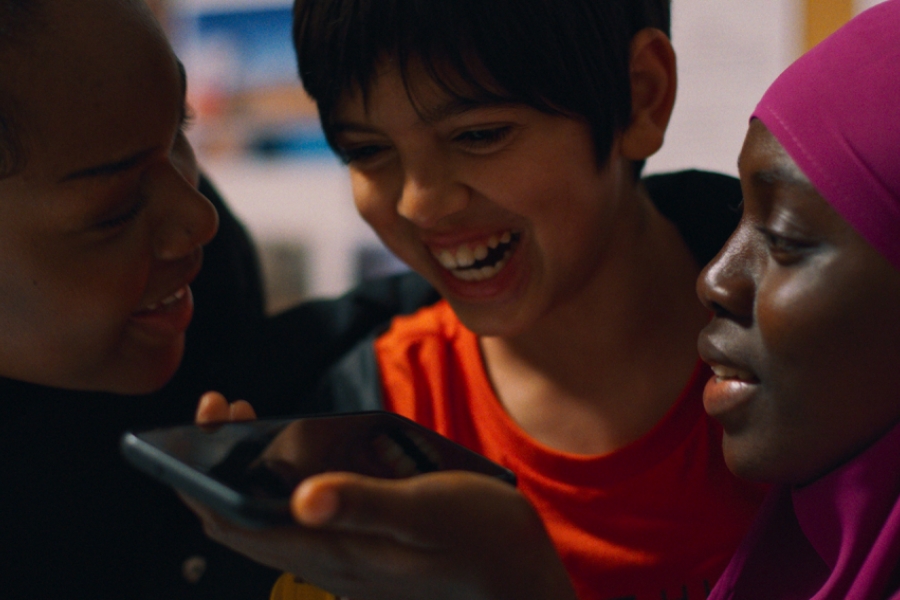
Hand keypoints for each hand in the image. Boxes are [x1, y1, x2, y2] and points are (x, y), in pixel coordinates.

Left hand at [188, 393, 576, 599]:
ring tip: (255, 420)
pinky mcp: (361, 550)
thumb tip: (301, 496)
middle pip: (240, 520)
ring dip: (250, 471)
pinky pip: (303, 518)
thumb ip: (366, 502)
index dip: (201, 476)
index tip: (208, 418)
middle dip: (216, 465)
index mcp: (331, 551)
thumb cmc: (482, 538)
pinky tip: (309, 450)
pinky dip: (285, 481)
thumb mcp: (428, 510)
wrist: (520, 580)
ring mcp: (343, 558)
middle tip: (227, 408)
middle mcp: (326, 561)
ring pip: (269, 519)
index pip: (233, 523)